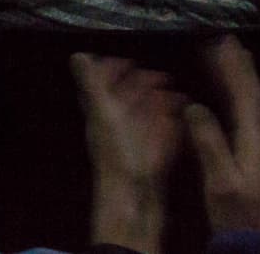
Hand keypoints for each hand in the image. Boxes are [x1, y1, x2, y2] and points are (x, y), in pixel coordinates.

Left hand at [72, 53, 187, 253]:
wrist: (135, 204)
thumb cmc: (117, 157)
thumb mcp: (104, 115)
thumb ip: (93, 86)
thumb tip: (76, 54)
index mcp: (101, 116)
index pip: (102, 87)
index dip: (112, 72)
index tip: (129, 60)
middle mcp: (116, 130)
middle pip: (127, 102)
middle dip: (141, 86)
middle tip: (162, 74)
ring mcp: (135, 146)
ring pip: (145, 120)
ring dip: (159, 105)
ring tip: (179, 94)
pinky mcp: (152, 162)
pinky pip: (161, 141)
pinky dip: (170, 128)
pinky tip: (182, 120)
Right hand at [185, 36, 259, 236]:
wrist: (259, 244)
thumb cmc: (239, 215)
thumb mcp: (221, 181)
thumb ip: (210, 142)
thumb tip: (195, 106)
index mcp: (256, 142)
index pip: (248, 96)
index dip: (237, 68)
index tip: (224, 42)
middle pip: (252, 97)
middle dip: (238, 68)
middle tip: (222, 41)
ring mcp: (259, 151)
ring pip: (249, 107)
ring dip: (236, 81)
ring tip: (220, 59)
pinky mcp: (253, 160)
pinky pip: (243, 119)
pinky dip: (233, 101)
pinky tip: (221, 98)